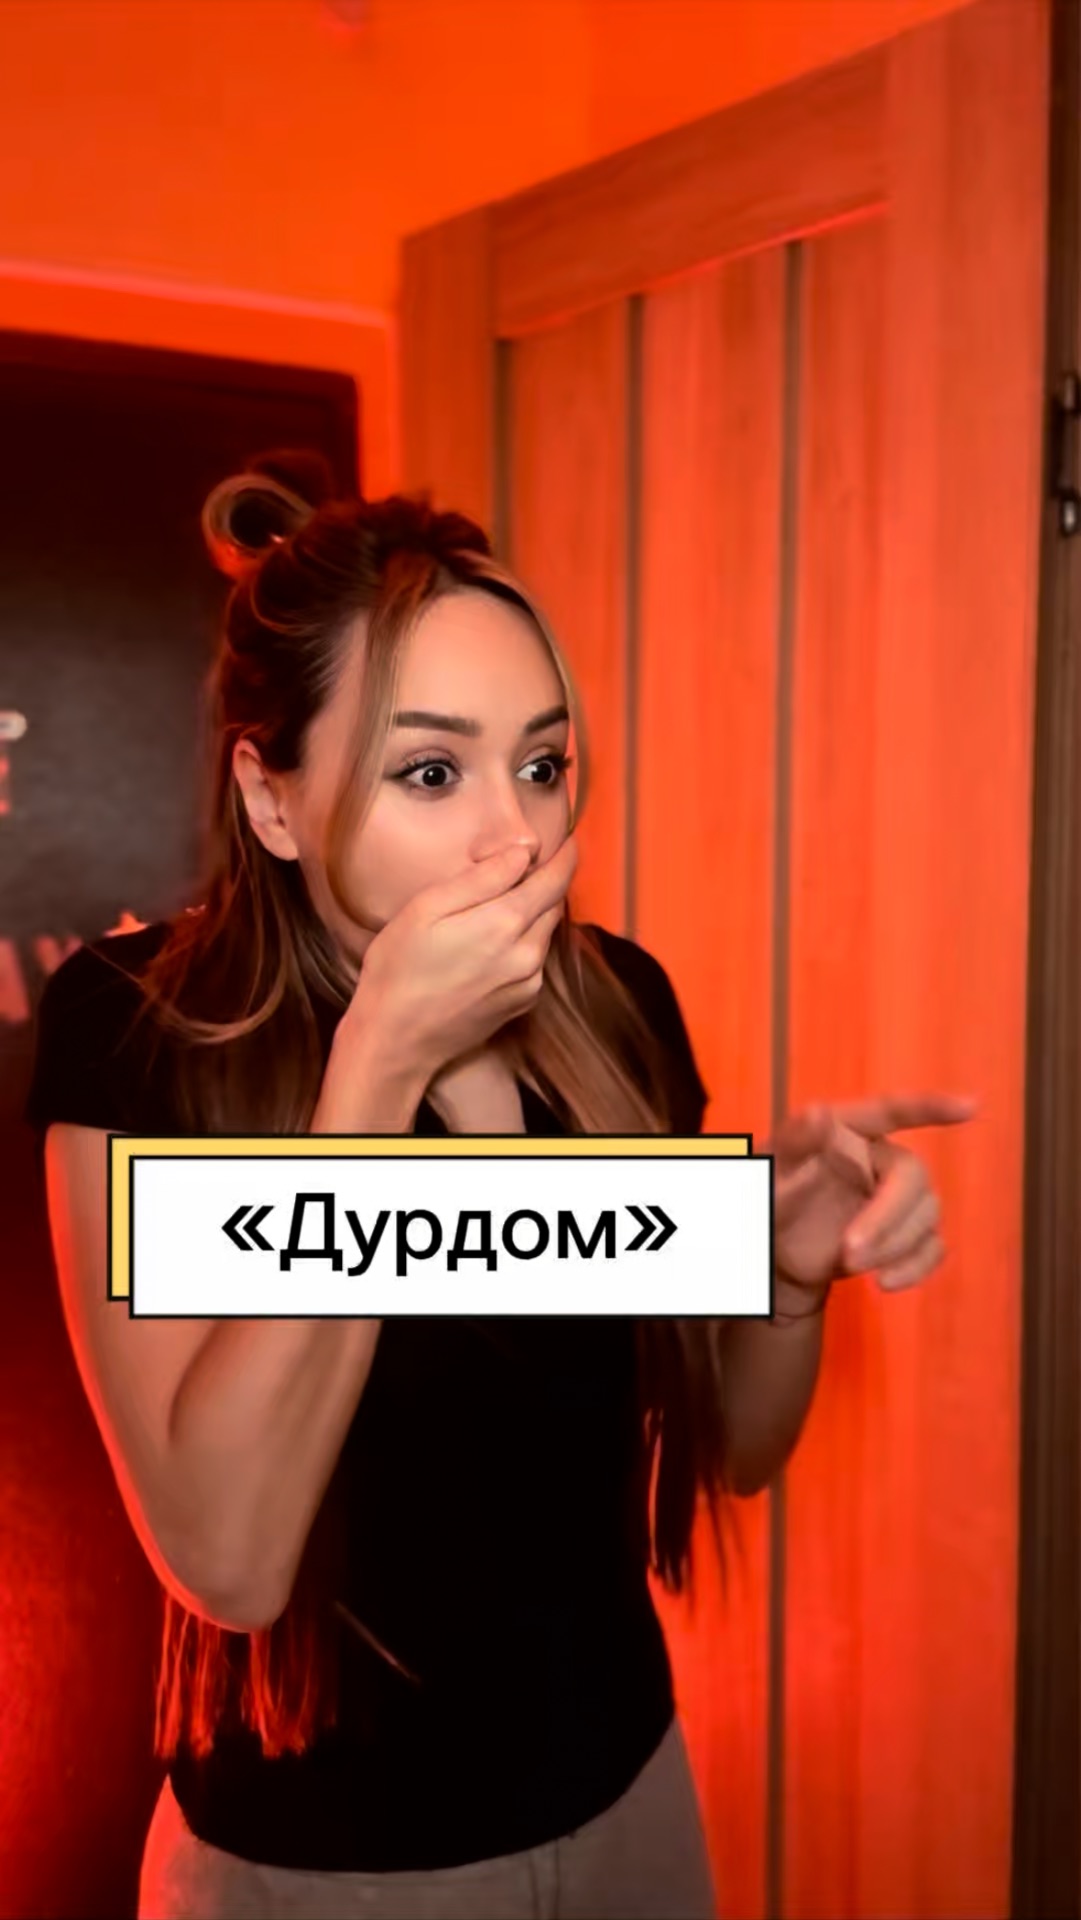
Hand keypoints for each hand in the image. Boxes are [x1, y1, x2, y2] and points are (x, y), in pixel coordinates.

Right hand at [344, 836, 577, 1081]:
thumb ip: (482, 878)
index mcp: (505, 922)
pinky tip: (493, 944)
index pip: (554, 879)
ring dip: (534, 913)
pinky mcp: (523, 1002)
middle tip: (526, 867)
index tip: (567, 841)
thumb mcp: (427, 908)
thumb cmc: (399, 968)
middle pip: (554, 904)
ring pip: (545, 932)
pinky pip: (536, 960)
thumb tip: (523, 853)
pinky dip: (525, 942)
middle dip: (547, 882)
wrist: (396, 1039)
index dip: (564, 856)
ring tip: (500, 905)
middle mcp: (528, 953)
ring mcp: (529, 982)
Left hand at [764, 1092, 979, 1318]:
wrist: (772, 1255)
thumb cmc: (766, 1200)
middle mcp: (879, 1158)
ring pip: (926, 1214)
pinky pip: (932, 1247)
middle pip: (913, 1177)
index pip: (890, 1112)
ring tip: (849, 1266)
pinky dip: (915, 1267)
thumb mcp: (769, 1173)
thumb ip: (795, 1145)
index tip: (970, 1107)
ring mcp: (896, 1198)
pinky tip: (885, 1284)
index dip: (930, 1108)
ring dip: (894, 1245)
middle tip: (851, 1252)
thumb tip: (822, 1114)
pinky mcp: (905, 1236)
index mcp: (848, 1131)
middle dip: (888, 1217)